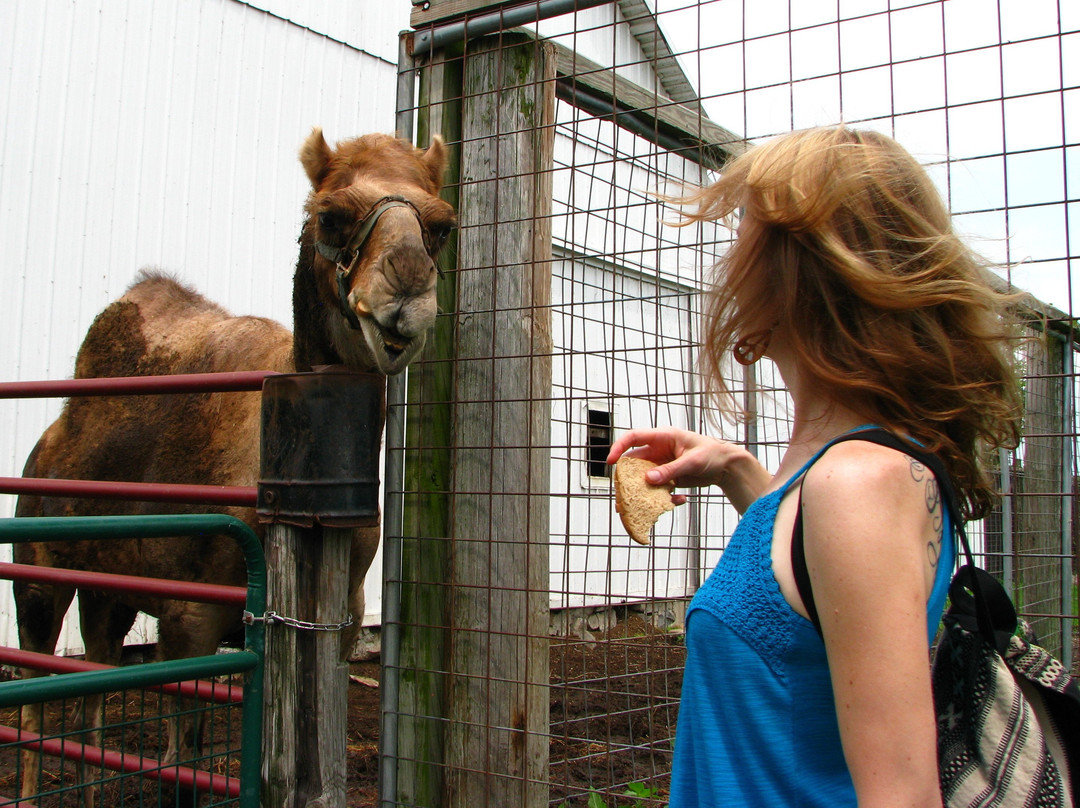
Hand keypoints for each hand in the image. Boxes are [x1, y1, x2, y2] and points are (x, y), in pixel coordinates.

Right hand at [607, 427, 769, 512]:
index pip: (634, 437)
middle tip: (626, 492)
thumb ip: (670, 470)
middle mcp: (658, 451)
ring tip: (650, 502)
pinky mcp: (668, 478)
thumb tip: (648, 478)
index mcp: (663, 437)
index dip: (619, 447)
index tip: (611, 462)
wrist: (727, 466)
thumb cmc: (713, 454)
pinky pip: (658, 489)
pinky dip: (663, 497)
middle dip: (629, 477)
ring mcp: (662, 465)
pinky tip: (679, 499)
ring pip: (643, 479)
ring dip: (646, 491)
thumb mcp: (692, 461)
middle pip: (634, 462)